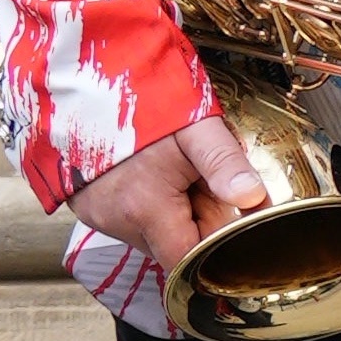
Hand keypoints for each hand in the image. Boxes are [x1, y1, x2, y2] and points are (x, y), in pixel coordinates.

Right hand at [64, 116, 270, 270]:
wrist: (87, 81)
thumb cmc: (142, 100)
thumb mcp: (195, 126)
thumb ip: (224, 163)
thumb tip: (253, 198)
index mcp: (143, 208)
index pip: (187, 259)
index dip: (214, 250)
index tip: (233, 227)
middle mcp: (114, 220)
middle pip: (171, 249)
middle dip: (197, 228)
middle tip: (205, 189)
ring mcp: (97, 215)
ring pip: (151, 237)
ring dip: (173, 218)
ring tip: (178, 179)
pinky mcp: (87, 206)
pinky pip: (129, 222)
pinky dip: (149, 209)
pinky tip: (155, 179)